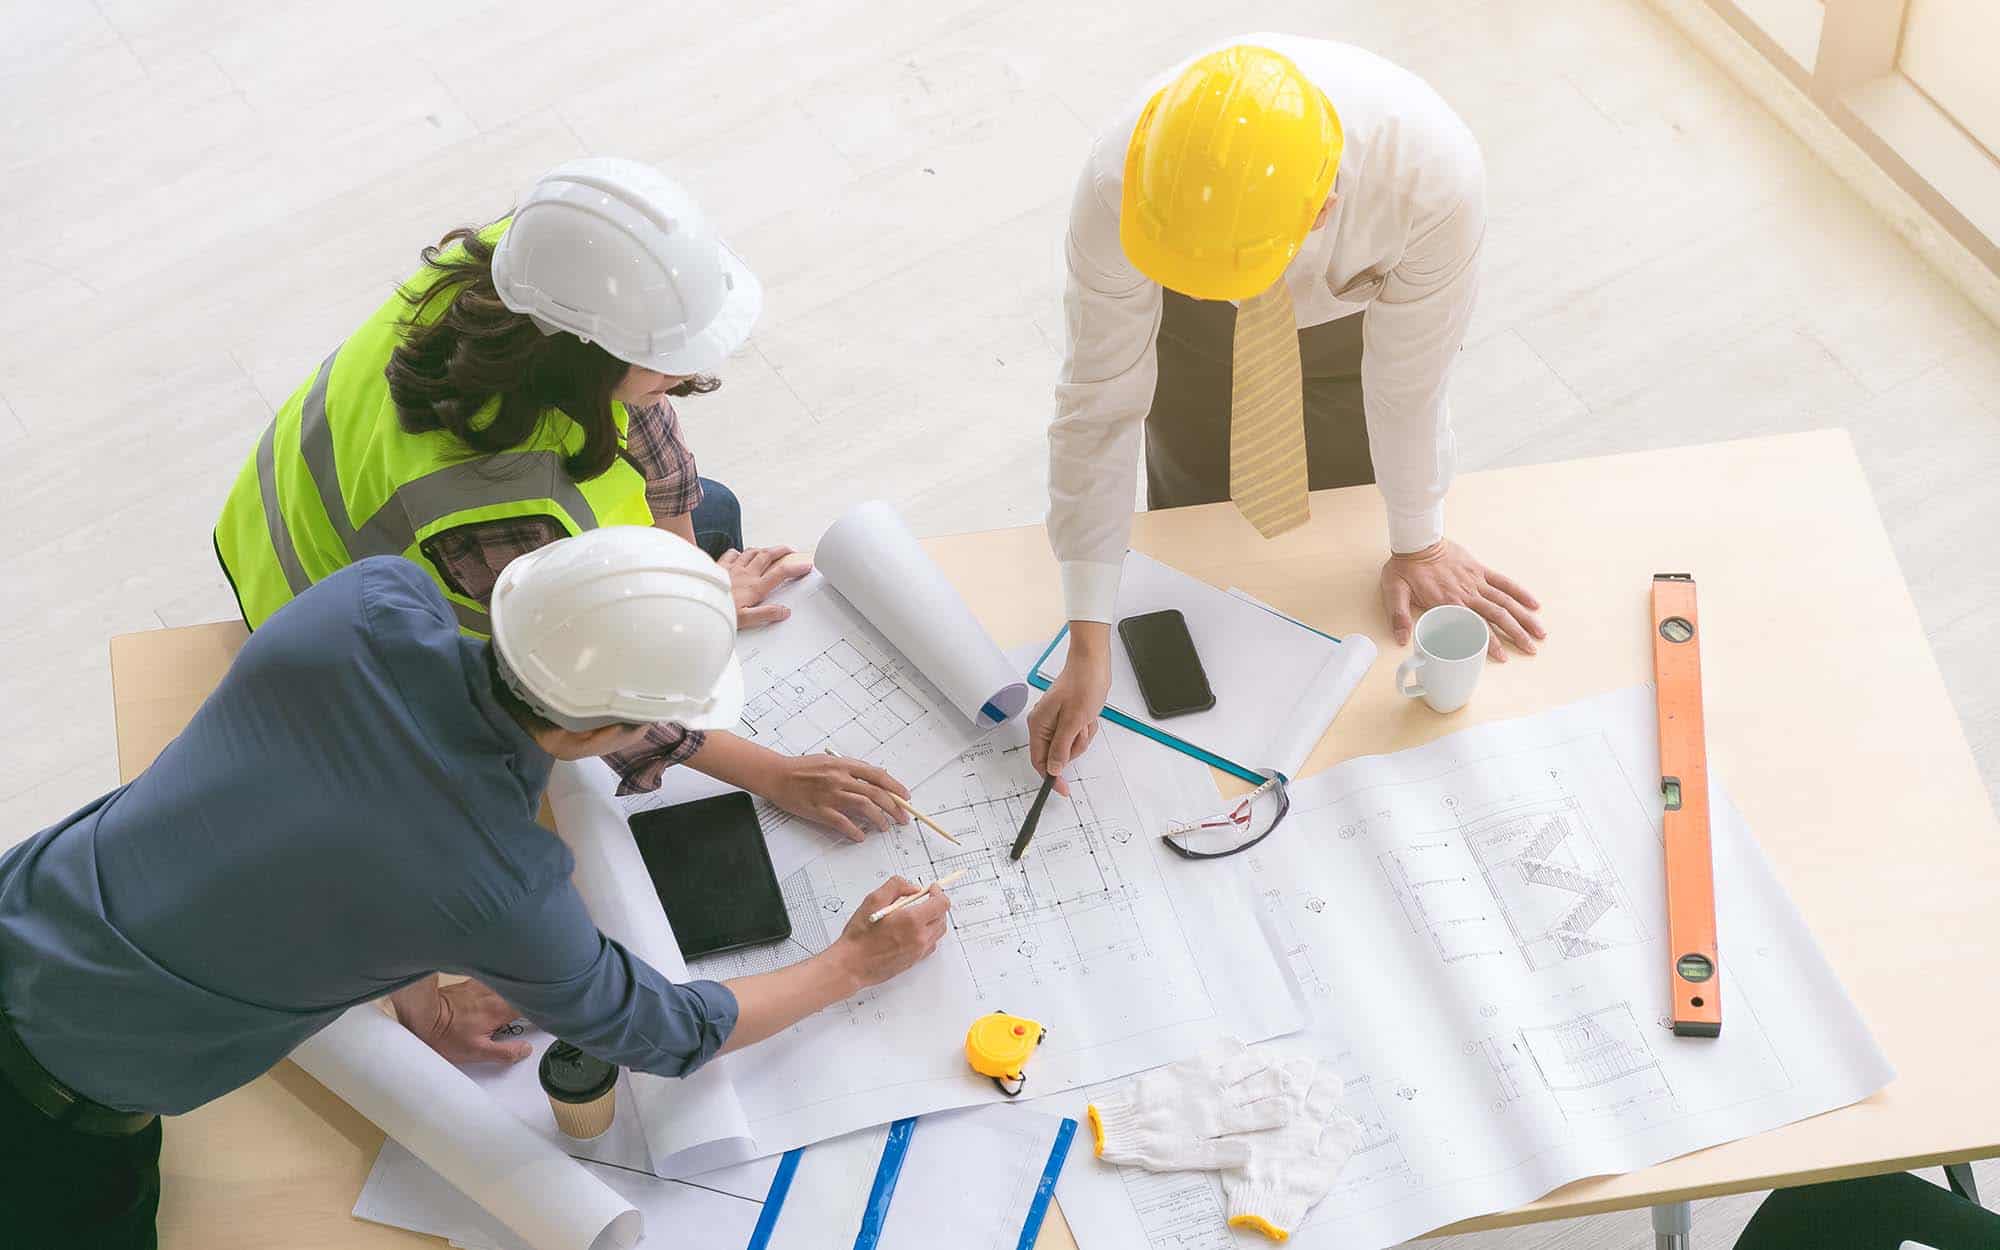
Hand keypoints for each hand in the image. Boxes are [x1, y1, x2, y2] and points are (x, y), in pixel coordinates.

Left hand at [389, 976, 531, 1065]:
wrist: (420, 1016)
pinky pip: (494, 981)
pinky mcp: (471, 983)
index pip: (532, 1004)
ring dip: (519, 989)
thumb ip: (506, 1052)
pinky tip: (501, 990)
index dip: (544, 1007)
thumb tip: (525, 1049)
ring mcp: (483, 985)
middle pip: (523, 990)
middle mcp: (494, 993)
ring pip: (510, 984)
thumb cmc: (445, 1035)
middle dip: (534, 995)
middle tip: (542, 1003)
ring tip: (525, 996)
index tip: (552, 1013)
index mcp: (500, 1010)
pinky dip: (503, 984)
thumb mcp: (477, 1052)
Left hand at [717, 546, 811, 629]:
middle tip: (791, 550)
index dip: (796, 567)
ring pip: (752, 552)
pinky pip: (733, 553)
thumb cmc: (720, 612)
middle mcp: (746, 574)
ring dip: (764, 550)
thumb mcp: (746, 620)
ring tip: (770, 551)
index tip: (805, 565)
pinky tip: (741, 555)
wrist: (697, 604)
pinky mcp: (720, 566)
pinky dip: (740, 552)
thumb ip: (767, 614)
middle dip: (782, 550)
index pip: (781, 573)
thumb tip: (784, 611)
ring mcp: (732, 568)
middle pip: (768, 555)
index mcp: (755, 587)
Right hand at [768, 753, 910, 840]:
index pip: (878, 776)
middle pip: (876, 793)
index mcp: (844, 765)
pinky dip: (855, 831)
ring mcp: (830, 795)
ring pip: (864, 807)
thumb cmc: (802, 768)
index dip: (896, 787)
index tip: (905, 797)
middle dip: (894, 807)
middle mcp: (840, 779)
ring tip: (884, 827)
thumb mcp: (830, 761)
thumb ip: (852, 768)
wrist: (777, 775)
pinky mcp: (819, 810)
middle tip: (901, 818)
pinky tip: (861, 836)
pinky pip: (843, 823)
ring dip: (879, 819)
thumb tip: (875, 777)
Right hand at [823, 876, 949, 989]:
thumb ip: (896, 886)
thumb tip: (913, 888)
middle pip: (942, 917)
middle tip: (923, 900)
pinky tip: (912, 930)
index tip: (930, 889)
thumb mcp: (873, 900)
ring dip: (932, 920)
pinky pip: (930, 944)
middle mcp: (920, 937)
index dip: (938, 892)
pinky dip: (927, 934)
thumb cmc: (859, 937)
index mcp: (912, 921)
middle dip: (936, 905)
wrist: (852, 965)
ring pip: (938, 931)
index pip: (941, 904)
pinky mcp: (915, 960)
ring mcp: (919, 951)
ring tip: (915, 914)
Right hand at [1027, 625, 1110, 795]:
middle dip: (1073, 747)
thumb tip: (1053, 769)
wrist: (1092, 664)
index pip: (1040, 761)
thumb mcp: (1073, 721)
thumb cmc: (1082, 685)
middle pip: (1057, 755)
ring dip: (1081, 737)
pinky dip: (1085, 730)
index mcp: (1039, 725)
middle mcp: (1044, 724)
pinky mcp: (1067, 718)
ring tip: (1085, 719)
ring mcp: (1056, 721)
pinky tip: (1088, 717)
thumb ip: (1061, 747)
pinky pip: (1076, 736)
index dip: (1052, 777)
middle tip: (1081, 730)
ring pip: (1069, 746)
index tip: (1063, 789)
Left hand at [1380, 540, 1544, 662]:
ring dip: (1524, 617)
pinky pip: (1503, 582)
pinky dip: (1519, 592)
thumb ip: (1399, 616)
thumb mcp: (1395, 591)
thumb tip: (1402, 640)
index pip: (1475, 626)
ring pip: (1505, 601)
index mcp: (1448, 602)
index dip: (1490, 643)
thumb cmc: (1405, 568)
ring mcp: (1476, 581)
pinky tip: (1534, 604)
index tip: (1503, 657)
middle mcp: (1467, 593)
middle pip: (1498, 615)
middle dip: (1517, 634)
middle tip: (1531, 649)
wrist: (1417, 540)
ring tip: (1539, 632)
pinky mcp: (1479, 570)